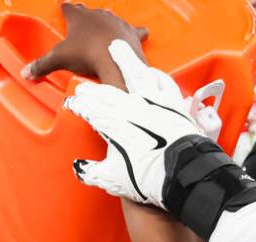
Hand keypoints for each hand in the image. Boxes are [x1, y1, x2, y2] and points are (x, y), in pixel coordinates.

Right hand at [24, 3, 146, 87]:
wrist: (115, 61)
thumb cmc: (87, 55)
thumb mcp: (59, 60)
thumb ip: (42, 65)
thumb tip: (26, 73)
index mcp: (79, 17)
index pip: (68, 7)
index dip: (64, 7)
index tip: (62, 4)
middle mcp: (99, 15)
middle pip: (90, 12)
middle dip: (86, 16)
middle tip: (83, 21)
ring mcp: (117, 22)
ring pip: (111, 18)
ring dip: (108, 24)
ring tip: (104, 31)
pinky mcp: (131, 33)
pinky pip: (135, 30)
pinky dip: (135, 32)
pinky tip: (138, 33)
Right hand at [64, 40, 201, 208]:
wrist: (183, 174)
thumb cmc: (147, 178)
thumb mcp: (113, 180)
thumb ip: (92, 172)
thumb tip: (80, 168)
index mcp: (110, 122)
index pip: (87, 108)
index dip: (77, 105)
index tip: (71, 105)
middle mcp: (129, 106)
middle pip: (105, 91)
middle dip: (91, 89)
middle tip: (84, 88)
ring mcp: (152, 100)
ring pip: (134, 73)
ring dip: (124, 59)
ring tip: (116, 48)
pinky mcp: (172, 102)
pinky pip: (162, 81)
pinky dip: (154, 74)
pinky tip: (150, 71)